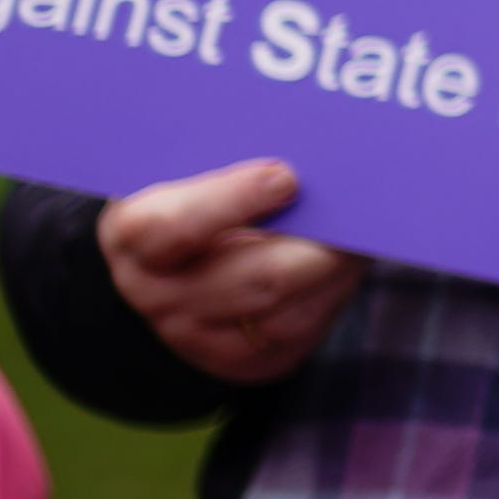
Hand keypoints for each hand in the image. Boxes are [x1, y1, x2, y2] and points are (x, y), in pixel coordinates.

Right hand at [98, 157, 368, 384]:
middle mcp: (154, 294)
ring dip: (334, 271)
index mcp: (133, 235)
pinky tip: (349, 263)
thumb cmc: (196, 192)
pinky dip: (332, 294)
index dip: (232, 200)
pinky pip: (299, 331)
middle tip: (357, 213)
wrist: (180, 262)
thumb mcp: (189, 166)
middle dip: (314, 247)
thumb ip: (229, 152)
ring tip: (365, 234)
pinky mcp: (241, 361)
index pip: (170, 226)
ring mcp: (196, 336)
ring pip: (284, 312)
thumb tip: (299, 138)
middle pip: (250, 280)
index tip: (285, 177)